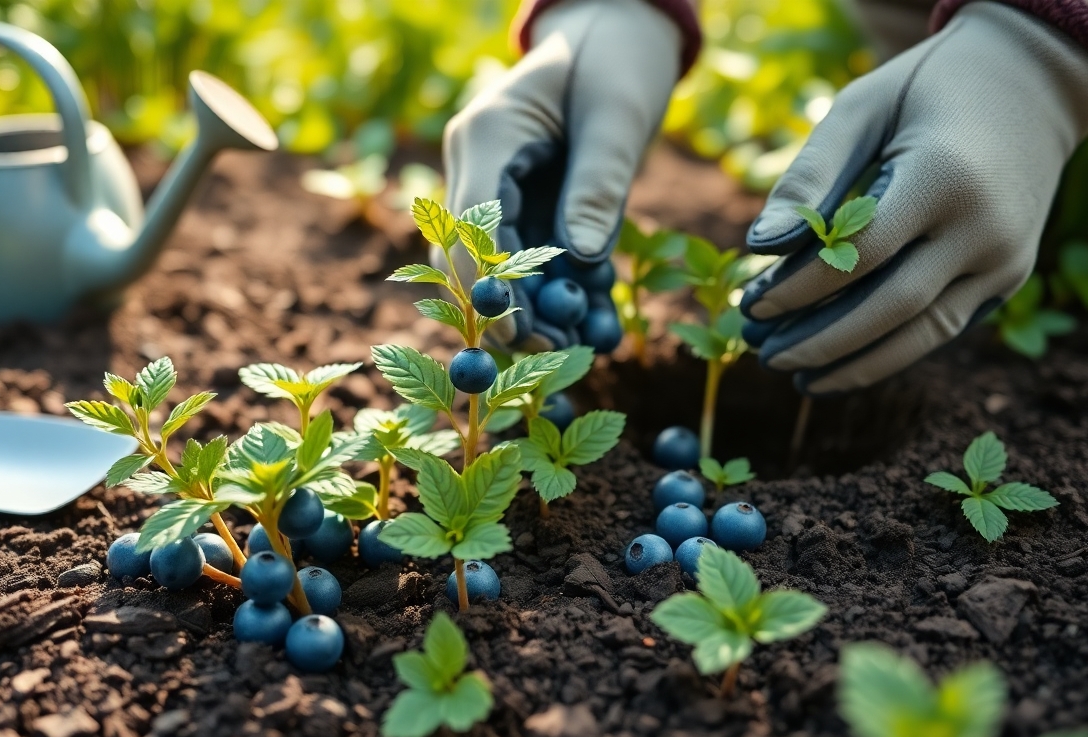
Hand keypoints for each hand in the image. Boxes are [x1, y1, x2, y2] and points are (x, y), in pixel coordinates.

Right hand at [436, 0, 681, 349]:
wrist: (615, 31)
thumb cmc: (617, 58)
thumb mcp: (617, 116)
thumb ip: (598, 185)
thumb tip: (581, 260)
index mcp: (486, 136)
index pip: (469, 223)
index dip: (488, 286)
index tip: (519, 335)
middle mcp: (479, 166)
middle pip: (473, 253)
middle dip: (510, 309)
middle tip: (555, 353)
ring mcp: (499, 188)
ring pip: (502, 265)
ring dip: (538, 309)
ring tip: (582, 346)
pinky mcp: (527, 204)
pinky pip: (536, 257)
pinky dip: (563, 290)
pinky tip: (598, 323)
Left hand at [740, 1, 1087, 393]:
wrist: (1032, 82)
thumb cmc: (924, 91)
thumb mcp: (861, 108)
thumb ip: (810, 175)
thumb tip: (758, 245)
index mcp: (945, 176)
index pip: (860, 252)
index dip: (800, 288)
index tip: (750, 305)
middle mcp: (986, 226)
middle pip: (892, 306)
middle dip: (822, 340)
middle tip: (763, 354)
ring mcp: (1007, 258)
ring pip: (925, 333)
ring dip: (857, 365)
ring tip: (797, 378)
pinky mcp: (1012, 277)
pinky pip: (945, 327)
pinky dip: (891, 352)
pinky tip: (841, 365)